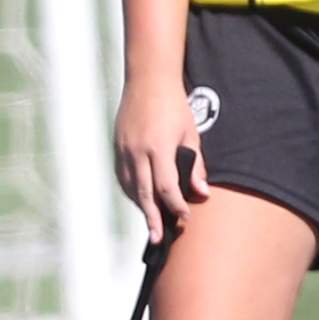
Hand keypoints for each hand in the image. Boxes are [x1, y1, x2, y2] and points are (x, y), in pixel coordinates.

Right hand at [115, 77, 204, 233]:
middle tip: (157, 239)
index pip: (166, 186)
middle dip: (152, 217)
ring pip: (130, 187)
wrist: (148, 80)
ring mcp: (124, 149)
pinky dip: (132, 191)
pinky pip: (123, 177)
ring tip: (152, 222)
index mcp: (159, 146)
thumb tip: (201, 193)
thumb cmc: (174, 106)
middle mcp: (138, 151)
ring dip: (141, 206)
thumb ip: (195, 165)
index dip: (175, 205)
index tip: (184, 216)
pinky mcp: (117, 147)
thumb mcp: (191, 133)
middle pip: (144, 193)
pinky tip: (141, 199)